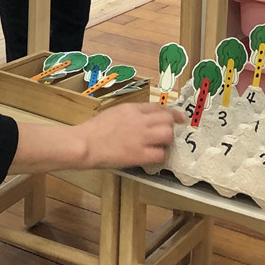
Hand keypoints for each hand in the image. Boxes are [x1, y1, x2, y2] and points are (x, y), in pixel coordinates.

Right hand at [10, 103, 183, 173]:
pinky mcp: (140, 154)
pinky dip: (160, 157)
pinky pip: (160, 155)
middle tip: (167, 135)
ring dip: (167, 142)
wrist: (85, 144)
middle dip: (171, 127)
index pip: (158, 106)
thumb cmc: (93, 130)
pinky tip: (153, 158)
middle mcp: (139, 120)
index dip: (172, 113)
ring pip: (167, 135)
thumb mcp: (112, 113)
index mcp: (131, 108)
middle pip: (167, 119)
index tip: (179, 118)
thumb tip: (143, 119)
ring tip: (159, 147)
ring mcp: (141, 137)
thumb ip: (129, 115)